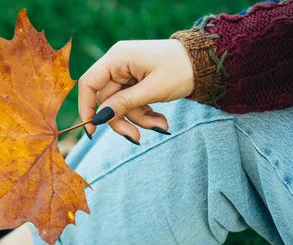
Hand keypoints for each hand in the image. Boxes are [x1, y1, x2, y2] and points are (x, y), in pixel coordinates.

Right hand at [78, 39, 193, 141]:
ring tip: (162, 127)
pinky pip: (133, 103)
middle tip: (136, 138)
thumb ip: (123, 103)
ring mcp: (128, 73)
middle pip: (107, 100)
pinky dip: (146, 115)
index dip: (86, 107)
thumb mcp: (152, 90)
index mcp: (118, 58)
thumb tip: (99, 118)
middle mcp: (119, 64)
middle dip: (123, 120)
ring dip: (139, 120)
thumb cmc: (181, 69)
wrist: (206, 62)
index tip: (93, 128)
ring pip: (121, 105)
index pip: (89, 83)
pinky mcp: (137, 82)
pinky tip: (162, 121)